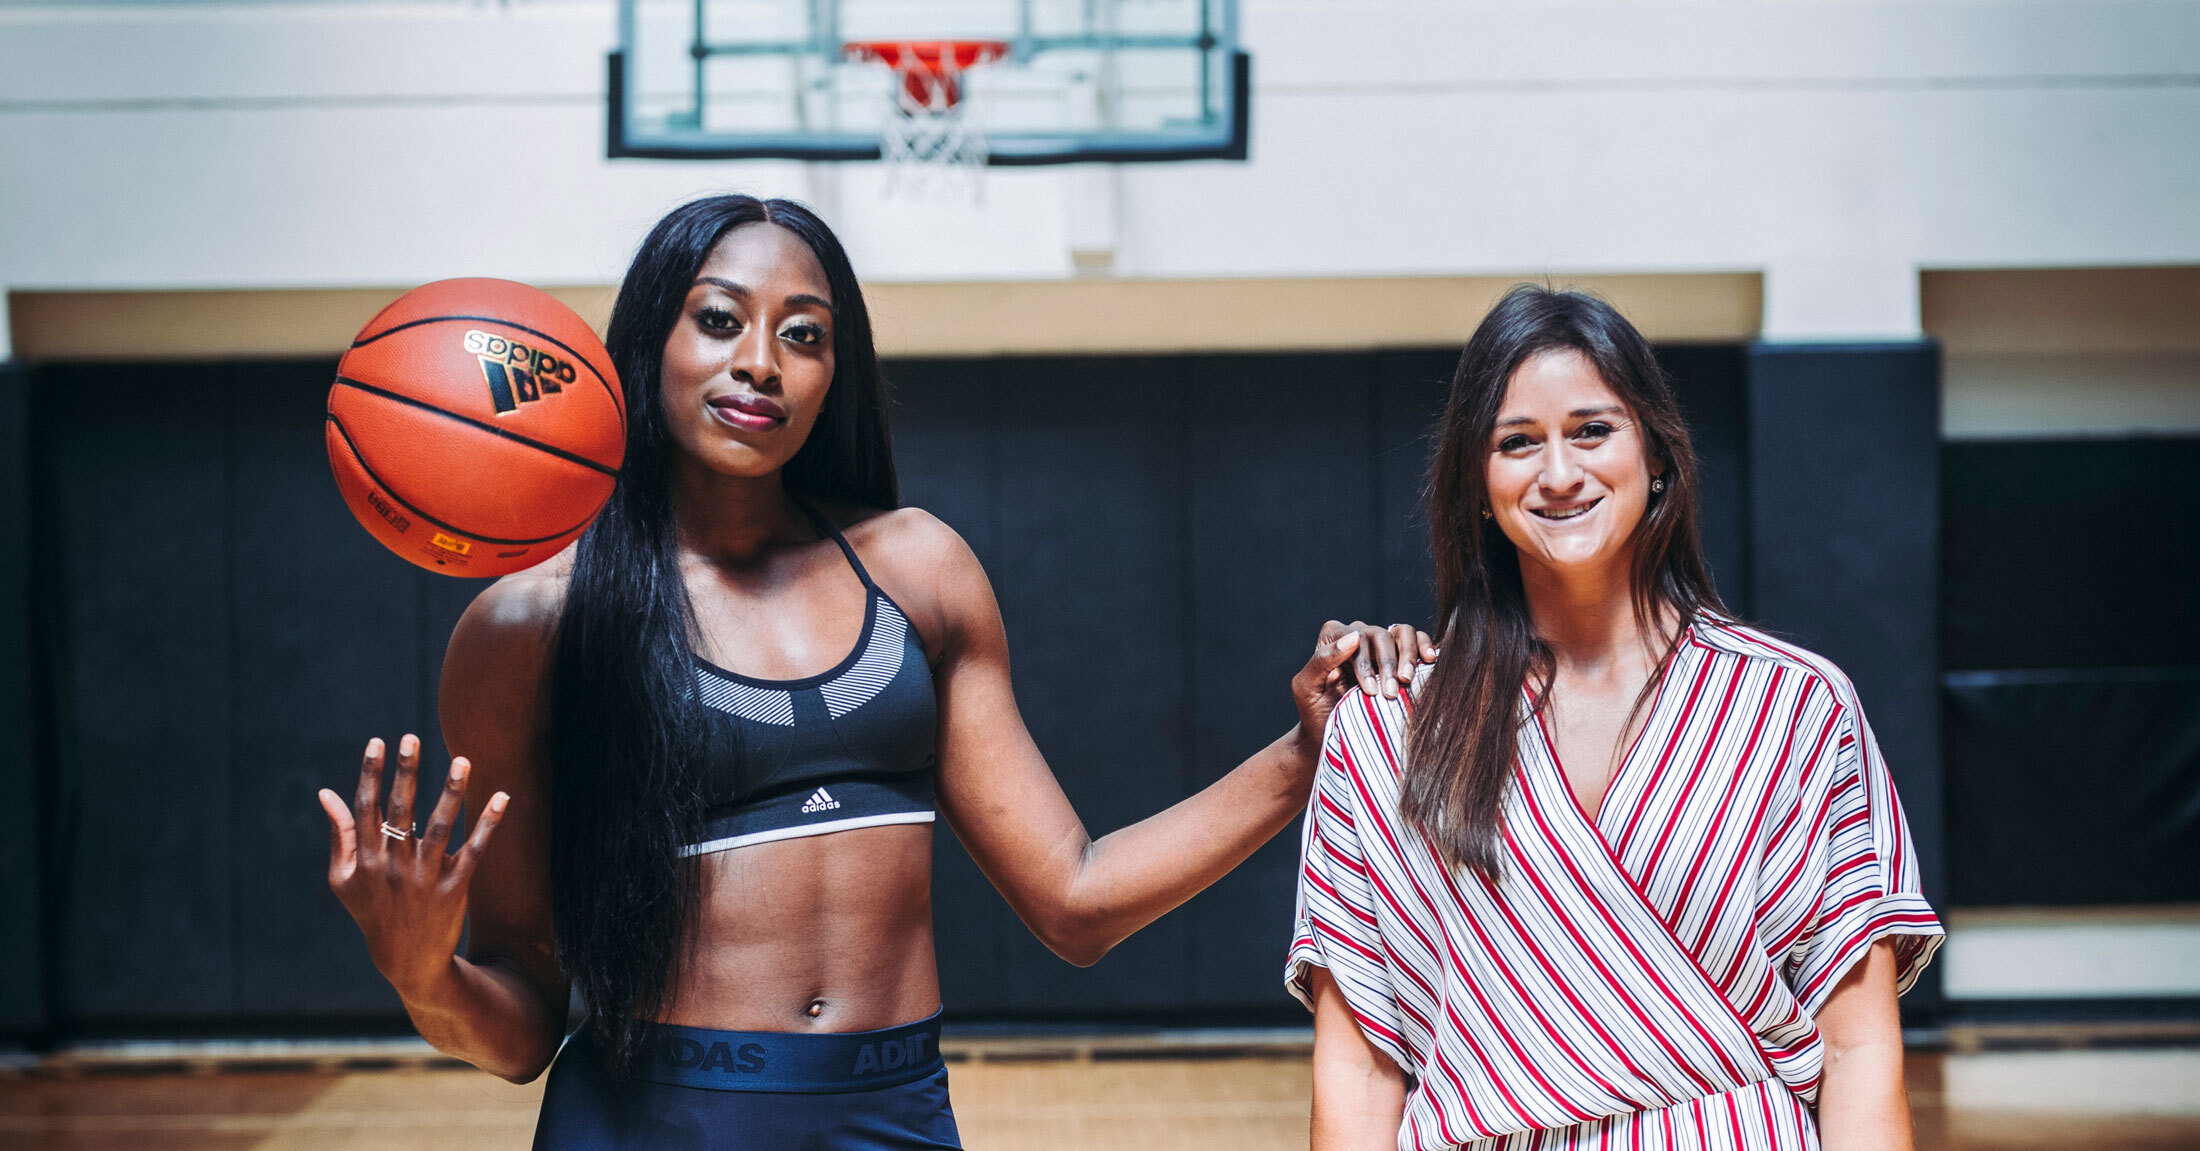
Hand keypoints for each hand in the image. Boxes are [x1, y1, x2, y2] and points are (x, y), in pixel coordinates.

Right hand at [317, 734, 508, 997]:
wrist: (406, 959)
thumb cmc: (372, 910)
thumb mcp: (344, 878)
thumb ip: (340, 834)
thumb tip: (327, 793)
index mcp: (365, 859)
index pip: (368, 808)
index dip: (371, 774)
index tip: (378, 742)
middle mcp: (393, 865)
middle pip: (401, 811)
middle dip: (405, 773)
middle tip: (412, 738)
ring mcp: (425, 877)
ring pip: (440, 827)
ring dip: (452, 792)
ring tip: (463, 759)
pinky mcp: (454, 888)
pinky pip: (474, 851)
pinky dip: (489, 825)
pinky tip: (503, 796)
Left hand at [1289, 620, 1439, 746]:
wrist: (1332, 736)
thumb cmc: (1315, 713)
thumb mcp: (1306, 688)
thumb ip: (1321, 660)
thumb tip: (1353, 637)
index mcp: (1334, 639)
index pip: (1355, 636)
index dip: (1365, 662)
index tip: (1370, 690)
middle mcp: (1359, 636)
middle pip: (1380, 635)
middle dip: (1386, 665)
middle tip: (1390, 694)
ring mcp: (1381, 646)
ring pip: (1401, 633)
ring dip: (1407, 655)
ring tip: (1407, 680)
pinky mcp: (1402, 657)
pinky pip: (1417, 639)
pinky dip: (1425, 646)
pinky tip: (1429, 660)